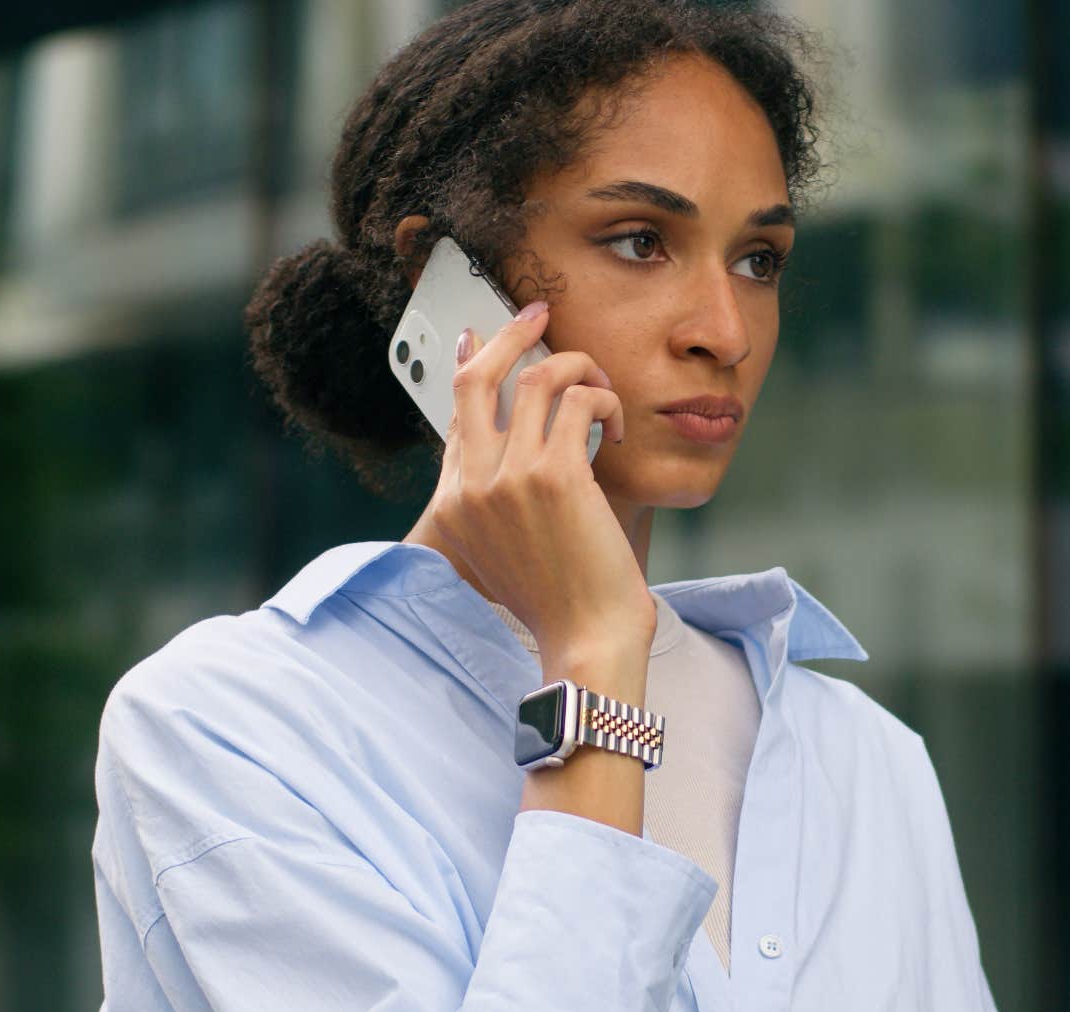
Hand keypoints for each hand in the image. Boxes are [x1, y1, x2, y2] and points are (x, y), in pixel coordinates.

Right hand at [422, 300, 656, 666]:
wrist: (584, 641)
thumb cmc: (560, 606)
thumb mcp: (505, 557)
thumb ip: (497, 509)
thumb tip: (516, 462)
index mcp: (454, 505)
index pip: (456, 415)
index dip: (472, 367)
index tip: (480, 337)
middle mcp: (470, 486)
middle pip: (475, 378)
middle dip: (508, 333)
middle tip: (539, 313)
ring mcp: (507, 477)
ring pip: (536, 378)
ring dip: (578, 368)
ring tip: (601, 386)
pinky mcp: (553, 473)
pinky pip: (579, 399)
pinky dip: (604, 401)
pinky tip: (615, 428)